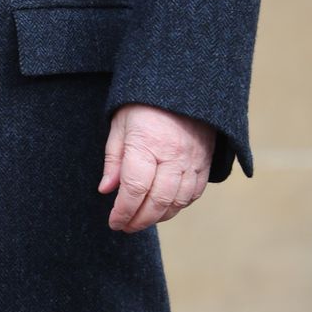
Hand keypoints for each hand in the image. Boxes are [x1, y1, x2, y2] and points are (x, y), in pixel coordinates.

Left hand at [98, 104, 214, 232]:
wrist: (182, 85)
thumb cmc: (143, 104)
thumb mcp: (120, 125)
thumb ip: (114, 159)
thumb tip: (106, 190)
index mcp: (147, 143)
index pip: (134, 188)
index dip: (123, 211)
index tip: (114, 221)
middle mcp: (172, 155)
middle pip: (157, 201)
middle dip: (139, 220)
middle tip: (125, 226)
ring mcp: (192, 160)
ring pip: (177, 202)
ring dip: (159, 216)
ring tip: (142, 219)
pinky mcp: (205, 161)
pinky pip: (194, 193)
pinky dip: (178, 206)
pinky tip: (165, 207)